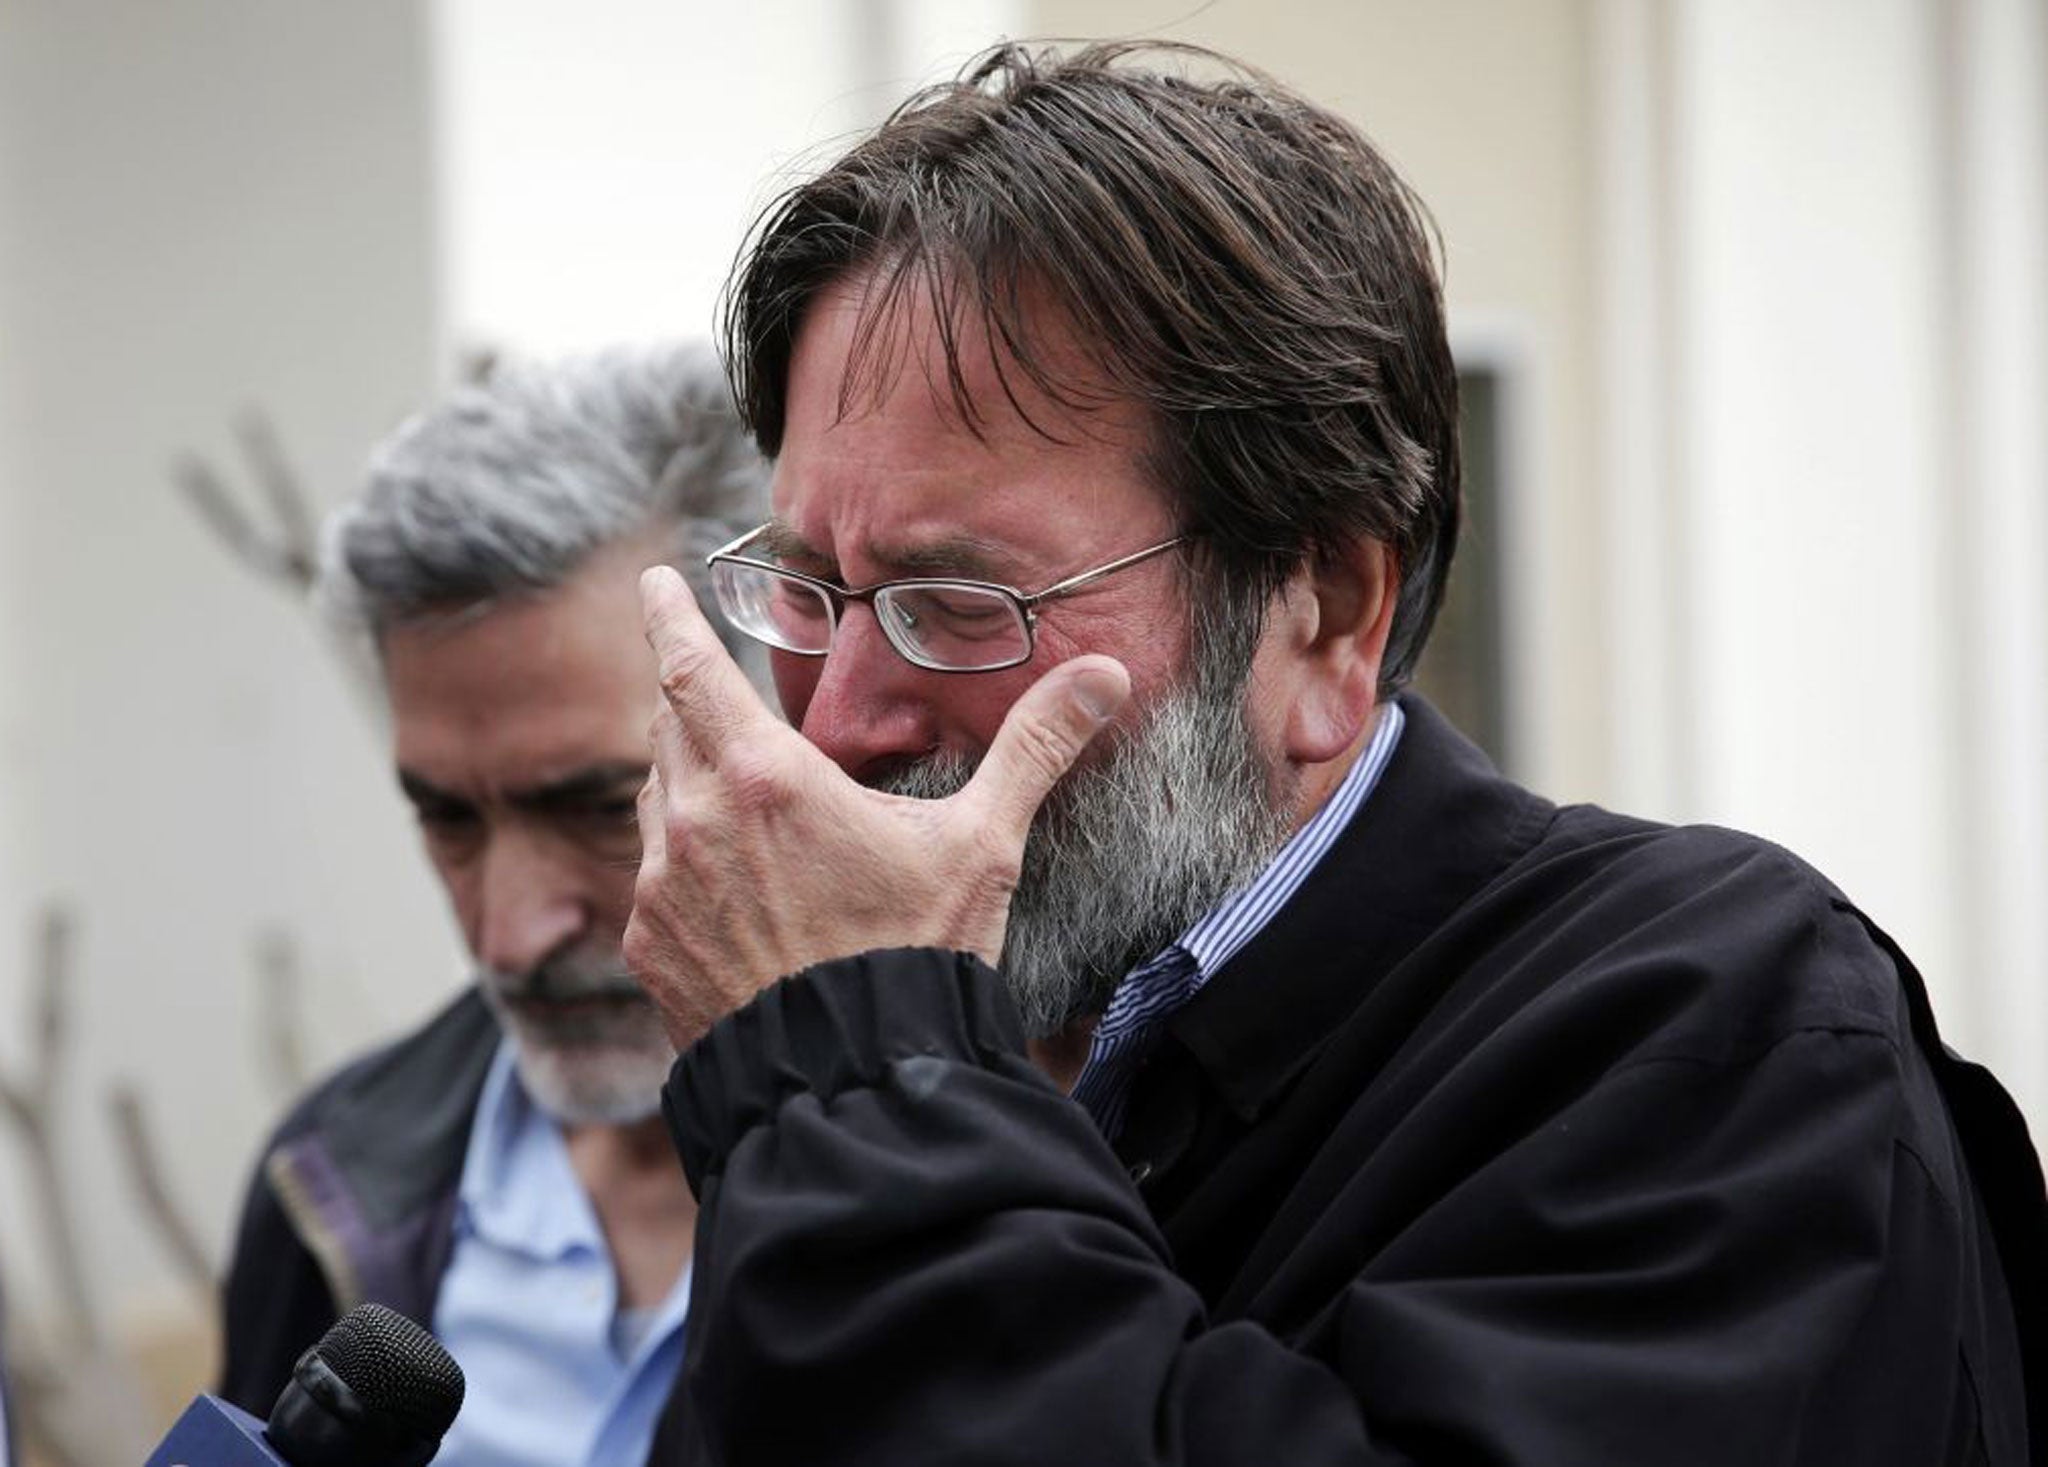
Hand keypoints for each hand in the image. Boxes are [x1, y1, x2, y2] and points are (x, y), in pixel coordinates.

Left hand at [623, 566, 1130, 1049]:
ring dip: (689, 783)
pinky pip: (655, 877)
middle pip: (670, 727)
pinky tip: (734, 889)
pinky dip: (683, 861)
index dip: (669, 616)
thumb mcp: (985, 844)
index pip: (690, 666)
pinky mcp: (651, 947)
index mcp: (767, 776)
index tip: (655, 583)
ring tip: (741, 801)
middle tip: (717, 691)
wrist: (853, 1081)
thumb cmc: (918, 954)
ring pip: (658, 800)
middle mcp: (697, 820)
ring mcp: (665, 887)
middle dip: (693, 702)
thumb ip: (1034, 748)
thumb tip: (1103, 674)